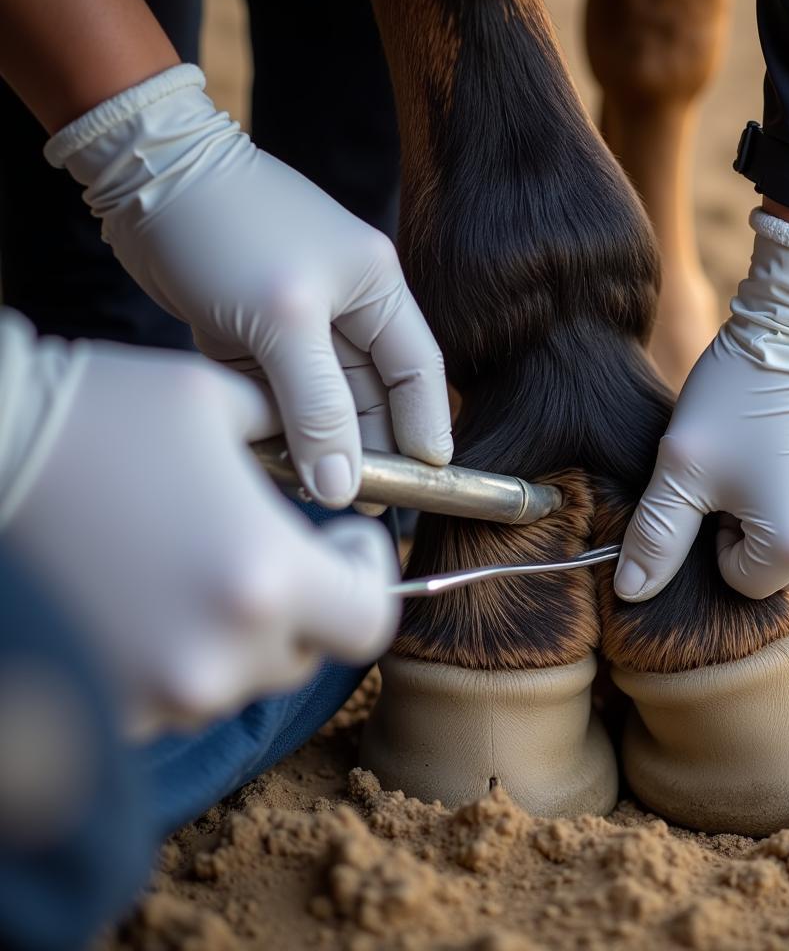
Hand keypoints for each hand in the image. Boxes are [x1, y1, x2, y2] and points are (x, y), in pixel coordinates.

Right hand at [3, 325, 398, 738]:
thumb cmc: (93, 417)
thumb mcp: (212, 402)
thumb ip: (291, 435)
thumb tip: (329, 465)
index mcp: (263, 576)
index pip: (369, 620)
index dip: (367, 578)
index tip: (343, 541)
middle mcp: (219, 655)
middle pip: (307, 652)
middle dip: (306, 600)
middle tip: (274, 548)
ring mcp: (158, 695)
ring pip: (241, 677)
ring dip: (239, 629)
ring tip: (198, 565)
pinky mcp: (108, 712)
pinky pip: (176, 694)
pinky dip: (178, 653)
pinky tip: (147, 595)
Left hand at [45, 65, 452, 506]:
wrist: (145, 177)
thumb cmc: (227, 230)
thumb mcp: (285, 321)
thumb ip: (319, 407)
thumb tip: (342, 485)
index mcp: (375, 288)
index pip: (417, 370)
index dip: (425, 426)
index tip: (424, 481)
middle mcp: (345, 307)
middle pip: (373, 394)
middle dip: (369, 446)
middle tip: (362, 503)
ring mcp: (298, 324)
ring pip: (324, 400)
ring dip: (320, 442)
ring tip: (317, 493)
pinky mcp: (254, 336)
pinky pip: (279, 395)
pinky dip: (278, 426)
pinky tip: (275, 461)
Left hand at [616, 210, 788, 600]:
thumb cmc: (736, 396)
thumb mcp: (682, 468)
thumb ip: (655, 539)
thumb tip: (631, 593)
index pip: (738, 581)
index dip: (713, 538)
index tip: (714, 484)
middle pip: (775, 570)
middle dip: (747, 534)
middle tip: (734, 470)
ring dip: (776, 517)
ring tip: (761, 456)